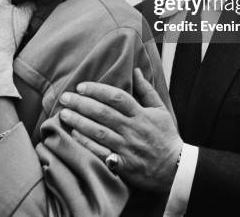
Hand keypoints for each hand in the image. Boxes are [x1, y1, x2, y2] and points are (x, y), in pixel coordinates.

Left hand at [59, 68, 182, 191]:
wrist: (175, 169)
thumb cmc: (166, 136)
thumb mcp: (160, 110)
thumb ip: (146, 90)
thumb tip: (136, 70)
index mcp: (140, 114)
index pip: (116, 97)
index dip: (97, 90)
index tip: (81, 86)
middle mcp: (132, 129)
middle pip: (103, 113)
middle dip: (81, 104)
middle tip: (65, 97)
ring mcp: (127, 148)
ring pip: (99, 132)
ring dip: (79, 122)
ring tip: (63, 114)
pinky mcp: (123, 165)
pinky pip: (102, 153)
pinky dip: (87, 144)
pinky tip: (74, 135)